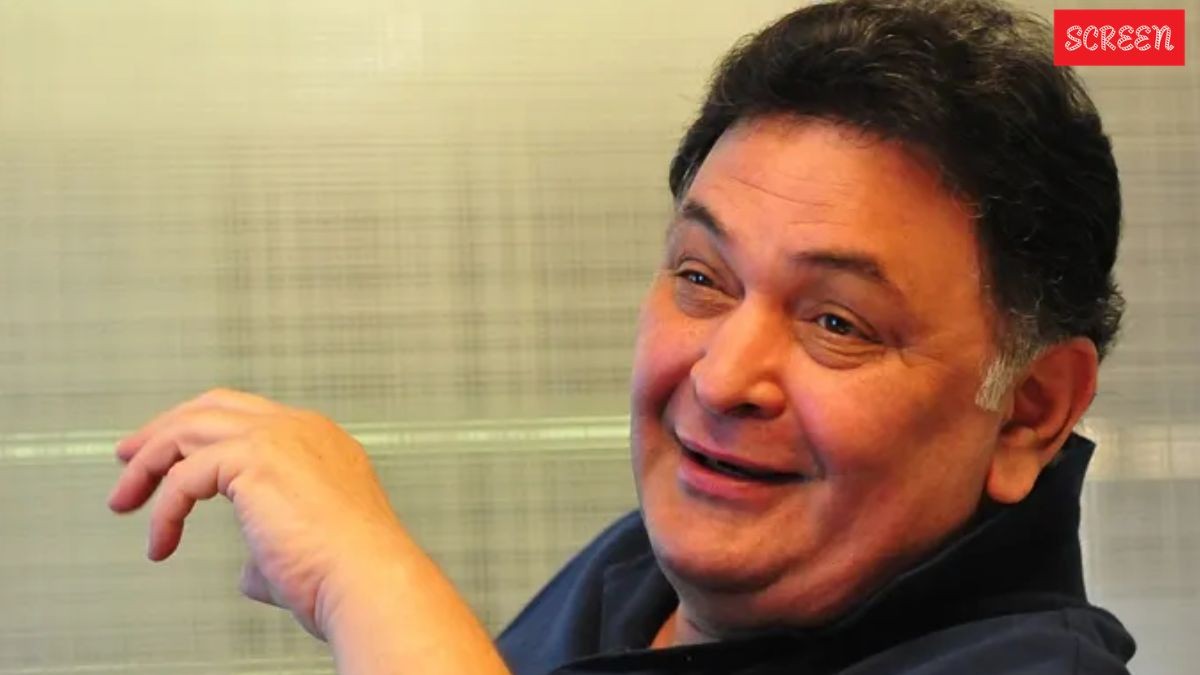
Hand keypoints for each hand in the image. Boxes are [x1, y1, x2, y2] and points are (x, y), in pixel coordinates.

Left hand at [107, 388, 407, 640]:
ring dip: (149, 465)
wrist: (367, 579)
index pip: (247, 417)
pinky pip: (185, 476)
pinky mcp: (255, 457)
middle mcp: (301, 428)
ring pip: (190, 428)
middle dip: (163, 431)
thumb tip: (247, 572)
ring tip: (124, 500)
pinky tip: (161, 543)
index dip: (199, 435)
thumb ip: (269, 547)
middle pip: (212, 407)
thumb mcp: (302, 551)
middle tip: (128, 458)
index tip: (167, 461)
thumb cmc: (346, 574)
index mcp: (319, 441)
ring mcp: (279, 436)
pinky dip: (165, 511)